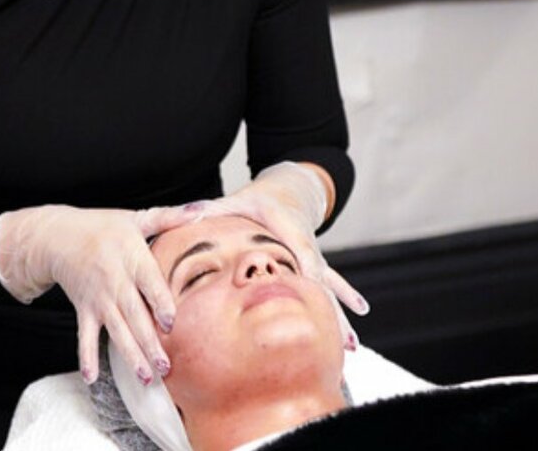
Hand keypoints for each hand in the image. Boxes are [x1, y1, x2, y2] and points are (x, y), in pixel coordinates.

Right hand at [0, 204, 199, 384]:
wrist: (58, 236)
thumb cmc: (103, 227)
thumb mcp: (135, 218)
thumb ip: (168, 218)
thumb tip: (201, 210)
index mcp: (131, 257)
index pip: (148, 282)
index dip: (159, 302)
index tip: (170, 322)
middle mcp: (115, 281)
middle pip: (134, 315)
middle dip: (149, 342)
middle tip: (165, 366)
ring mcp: (98, 298)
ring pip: (116, 330)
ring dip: (130, 355)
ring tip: (145, 378)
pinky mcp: (84, 309)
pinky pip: (84, 336)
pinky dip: (86, 356)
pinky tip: (91, 377)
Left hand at [200, 161, 368, 347]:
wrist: (291, 191)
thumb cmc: (258, 200)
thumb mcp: (236, 200)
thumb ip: (211, 208)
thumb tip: (187, 211)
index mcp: (290, 233)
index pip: (301, 255)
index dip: (308, 275)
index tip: (312, 298)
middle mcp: (307, 250)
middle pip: (320, 283)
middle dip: (330, 311)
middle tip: (340, 341)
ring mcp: (314, 262)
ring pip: (329, 293)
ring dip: (339, 321)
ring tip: (350, 346)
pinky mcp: (316, 269)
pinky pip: (330, 293)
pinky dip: (339, 315)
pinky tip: (349, 340)